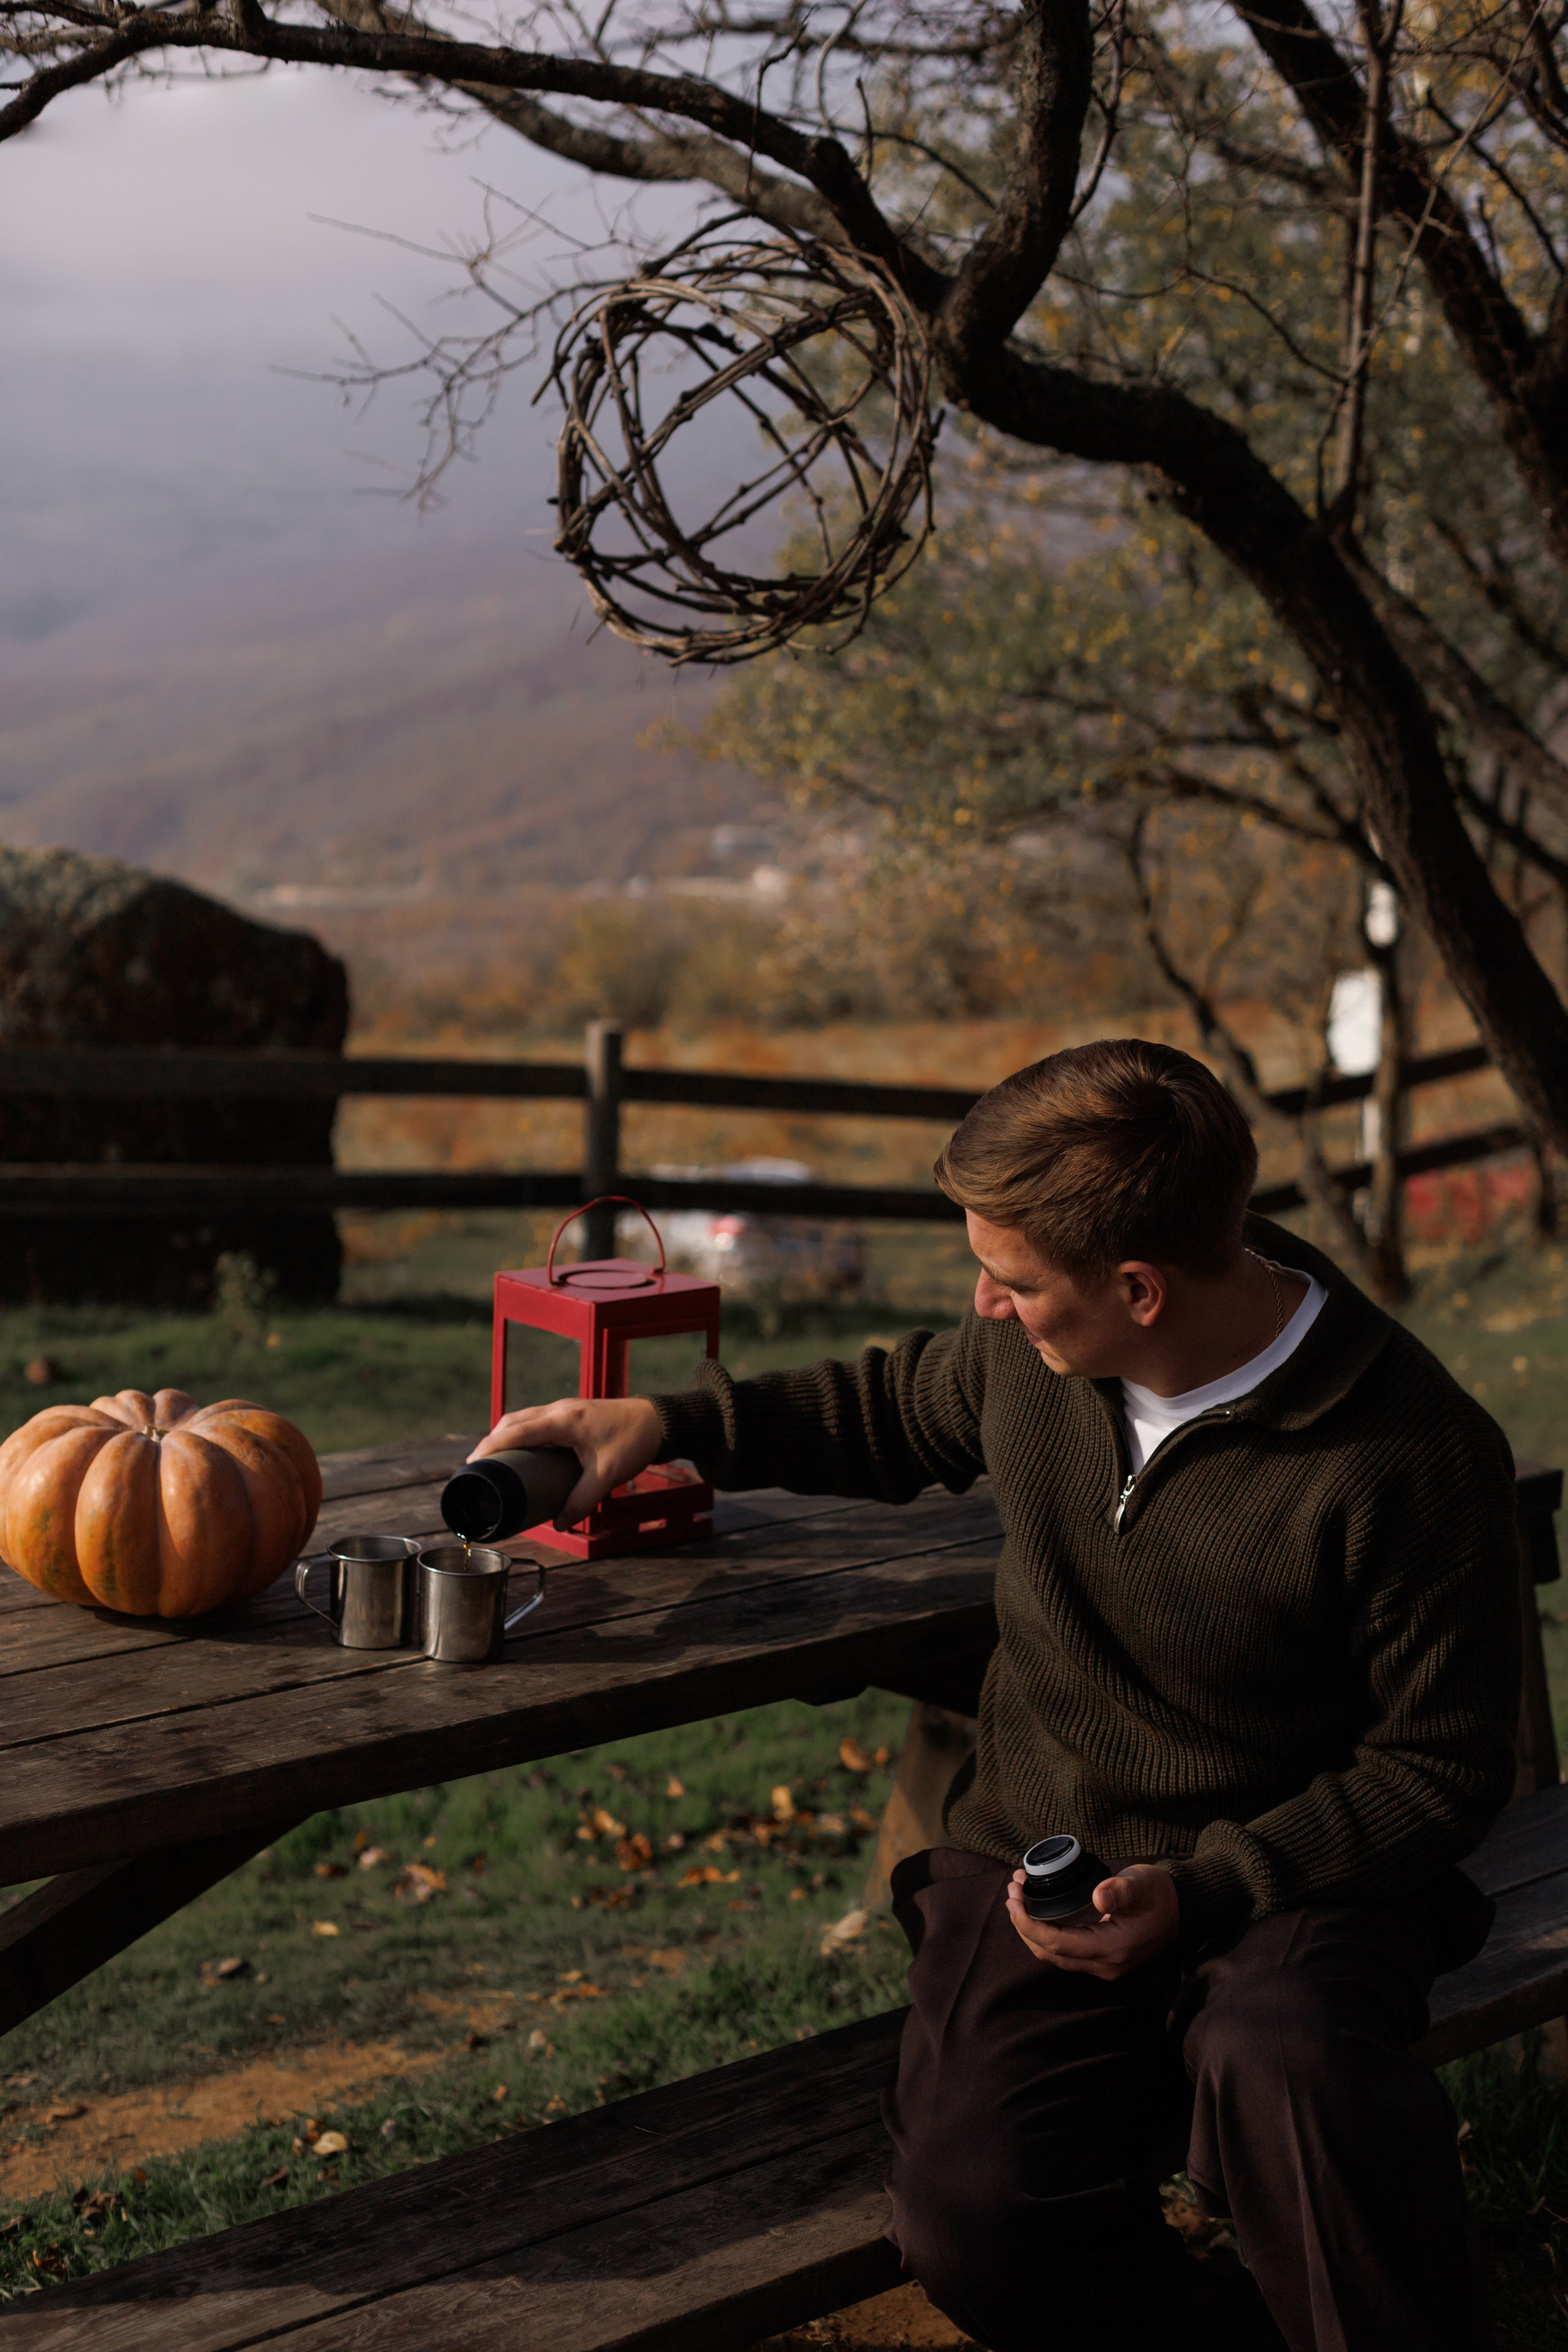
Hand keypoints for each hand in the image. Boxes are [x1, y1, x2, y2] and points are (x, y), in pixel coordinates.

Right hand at [471, 1397, 662, 1525]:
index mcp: (564, 1421)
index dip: (491, 1445)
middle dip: (491, 1441)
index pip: (516, 1430)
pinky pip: (536, 1420)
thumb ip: (581, 1502)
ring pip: (524, 1418)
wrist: (657, 1420)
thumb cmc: (633, 1442)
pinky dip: (522, 1433)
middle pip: (513, 1421)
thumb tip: (558, 1523)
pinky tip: (522, 1450)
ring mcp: (565, 1409)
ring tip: (493, 1461)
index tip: (472, 1463)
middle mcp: (559, 1410)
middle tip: (477, 1467)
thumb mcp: (607, 1477)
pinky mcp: (572, 1413)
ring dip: (505, 1435)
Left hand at [1004, 1862, 1179, 1980]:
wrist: (1181, 1909)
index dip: (1028, 1924)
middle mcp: (1105, 1964)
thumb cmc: (1159, 1893)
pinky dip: (1046, 1933)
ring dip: (1032, 1929)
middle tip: (1012, 1891)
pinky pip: (1064, 1952)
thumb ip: (1122, 1891)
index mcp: (1112, 1948)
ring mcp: (1103, 1965)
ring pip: (1055, 1955)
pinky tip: (1037, 1910)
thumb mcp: (1142, 1884)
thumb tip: (1099, 1897)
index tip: (1014, 1899)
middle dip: (1024, 1924)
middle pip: (1050, 1953)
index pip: (1057, 1944)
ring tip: (1019, 1896)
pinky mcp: (1101, 1958)